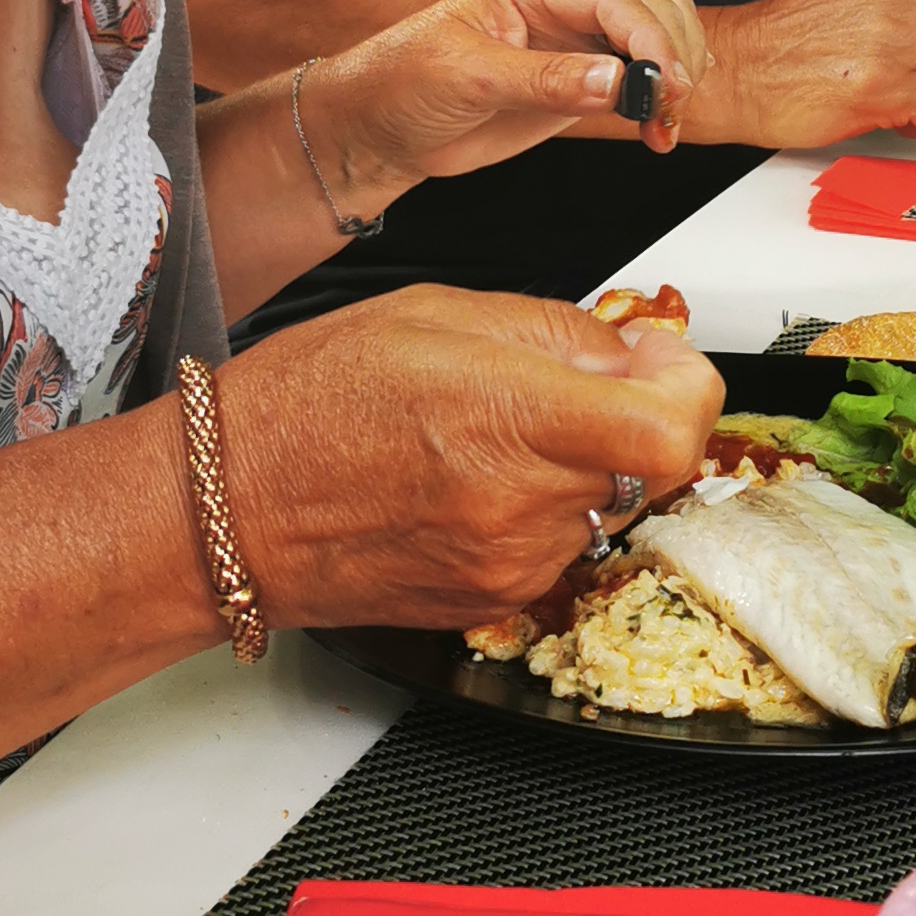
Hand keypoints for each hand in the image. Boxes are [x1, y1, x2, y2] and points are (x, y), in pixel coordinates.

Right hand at [219, 289, 724, 623]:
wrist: (227, 508)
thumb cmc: (307, 403)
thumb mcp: (437, 314)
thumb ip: (555, 331)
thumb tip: (629, 351)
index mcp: (512, 417)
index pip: (673, 428)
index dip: (688, 387)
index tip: (659, 360)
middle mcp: (521, 504)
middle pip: (652, 467)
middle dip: (638, 415)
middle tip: (585, 379)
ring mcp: (510, 564)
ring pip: (606, 505)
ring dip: (587, 462)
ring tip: (503, 427)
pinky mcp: (490, 601)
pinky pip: (558, 544)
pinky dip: (544, 504)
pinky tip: (478, 475)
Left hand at [297, 0, 707, 210]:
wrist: (382, 129)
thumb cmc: (403, 83)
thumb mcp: (468, 76)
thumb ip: (545, 78)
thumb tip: (613, 78)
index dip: (650, 38)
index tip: (665, 82)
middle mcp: (563, 4)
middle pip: (653, 10)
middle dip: (673, 57)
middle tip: (666, 108)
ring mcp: (577, 42)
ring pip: (661, 38)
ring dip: (677, 78)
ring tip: (663, 124)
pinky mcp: (583, 80)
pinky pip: (644, 77)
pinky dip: (665, 101)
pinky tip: (659, 129)